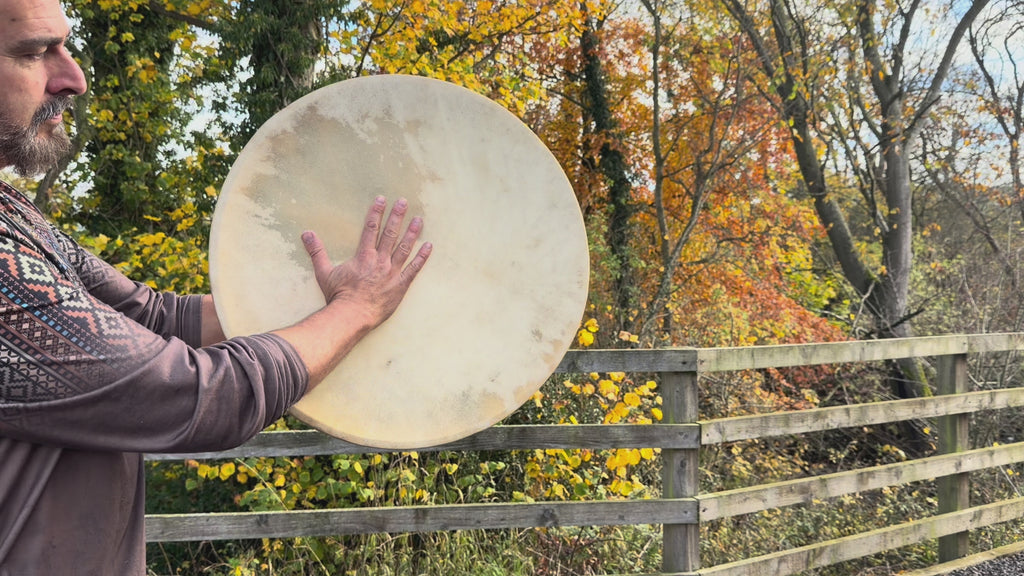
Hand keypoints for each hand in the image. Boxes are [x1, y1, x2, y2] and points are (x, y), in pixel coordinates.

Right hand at [301, 196, 430, 330]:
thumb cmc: (338, 296)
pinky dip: (422, 257)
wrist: (352, 316)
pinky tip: (429, 246)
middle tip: (404, 202)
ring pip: (404, 248)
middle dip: (397, 216)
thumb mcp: (324, 272)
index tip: (382, 199)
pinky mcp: (401, 285)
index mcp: (363, 256)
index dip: (376, 212)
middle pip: (390, 234)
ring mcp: (392, 272)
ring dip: (412, 233)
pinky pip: (414, 269)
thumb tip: (306, 234)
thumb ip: (317, 251)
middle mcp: (380, 261)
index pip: (370, 228)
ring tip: (419, 219)